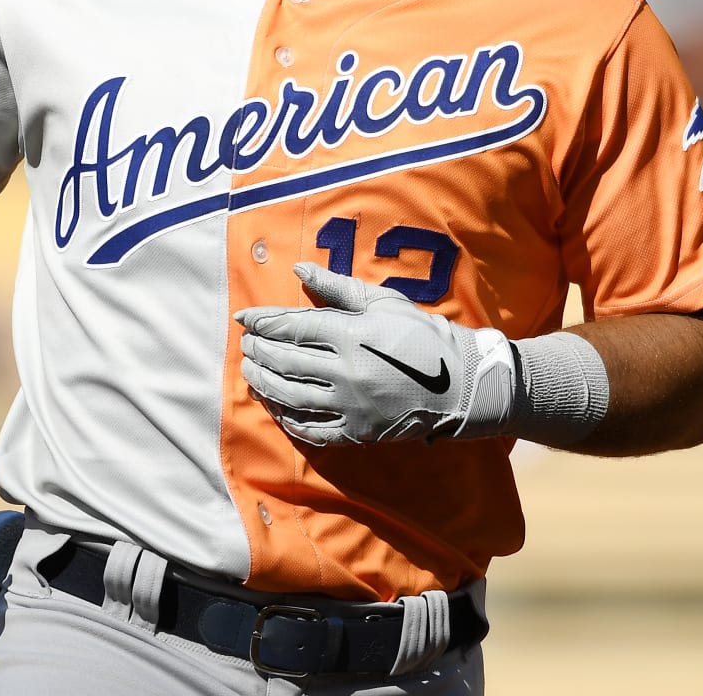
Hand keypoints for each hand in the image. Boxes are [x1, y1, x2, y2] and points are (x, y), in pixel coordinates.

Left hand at [233, 262, 516, 445]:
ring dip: (264, 384)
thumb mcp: (383, 302)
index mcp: (351, 335)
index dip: (263, 323)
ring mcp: (350, 405)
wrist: (459, 383)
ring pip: (291, 395)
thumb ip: (337, 287)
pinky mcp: (357, 431)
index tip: (243, 320)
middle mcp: (345, 371)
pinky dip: (288, 419)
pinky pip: (312, 428)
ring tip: (251, 374)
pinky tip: (277, 407)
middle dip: (259, 352)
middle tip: (246, 346)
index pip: (293, 327)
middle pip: (286, 361)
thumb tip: (300, 270)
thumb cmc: (422, 335)